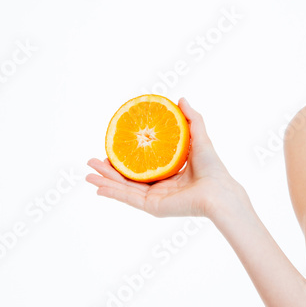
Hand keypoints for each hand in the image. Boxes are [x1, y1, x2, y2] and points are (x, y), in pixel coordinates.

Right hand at [86, 97, 245, 221]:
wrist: (218, 190)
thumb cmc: (213, 167)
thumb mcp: (199, 137)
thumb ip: (191, 119)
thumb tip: (180, 99)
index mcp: (169, 174)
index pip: (142, 166)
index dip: (125, 158)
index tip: (110, 148)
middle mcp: (160, 188)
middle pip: (128, 179)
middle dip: (107, 171)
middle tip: (90, 161)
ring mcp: (155, 198)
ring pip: (124, 189)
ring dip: (105, 181)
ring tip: (87, 174)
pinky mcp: (153, 207)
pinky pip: (128, 199)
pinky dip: (112, 193)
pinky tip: (98, 187)